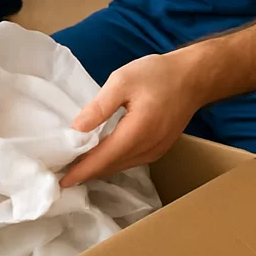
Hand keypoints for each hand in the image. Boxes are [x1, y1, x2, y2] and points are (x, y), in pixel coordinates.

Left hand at [60, 52, 204, 187]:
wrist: (195, 76)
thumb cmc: (159, 74)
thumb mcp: (124, 80)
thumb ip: (99, 106)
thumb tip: (76, 129)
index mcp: (137, 132)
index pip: (103, 159)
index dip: (80, 171)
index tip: (60, 182)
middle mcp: (147, 148)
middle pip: (111, 167)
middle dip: (87, 172)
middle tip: (62, 171)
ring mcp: (156, 151)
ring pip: (122, 166)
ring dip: (101, 167)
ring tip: (78, 165)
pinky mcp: (160, 148)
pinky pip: (132, 161)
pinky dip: (115, 161)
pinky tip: (104, 154)